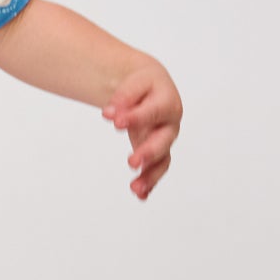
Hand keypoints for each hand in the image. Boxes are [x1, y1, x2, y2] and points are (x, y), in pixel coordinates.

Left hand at [101, 60, 181, 199]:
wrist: (152, 87)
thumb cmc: (143, 86)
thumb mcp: (133, 84)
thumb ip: (123, 98)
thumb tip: (110, 113)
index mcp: (167, 102)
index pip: (153, 111)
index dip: (135, 118)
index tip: (116, 123)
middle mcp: (169, 124)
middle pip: (163, 141)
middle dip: (148, 152)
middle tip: (132, 162)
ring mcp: (164, 140)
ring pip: (162, 161)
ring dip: (150, 176)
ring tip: (135, 188)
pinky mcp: (157, 153)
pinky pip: (156, 170)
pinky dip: (150, 183)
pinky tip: (140, 196)